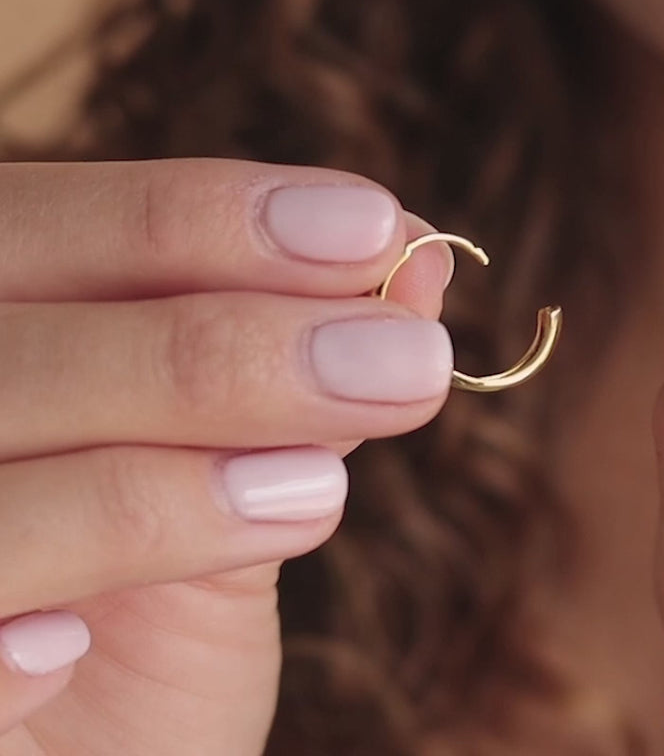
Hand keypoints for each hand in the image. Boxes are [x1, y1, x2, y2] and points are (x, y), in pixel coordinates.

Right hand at [0, 159, 453, 754]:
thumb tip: (418, 260)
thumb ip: (302, 384)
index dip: (200, 216)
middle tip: (405, 358)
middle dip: (217, 344)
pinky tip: (68, 651)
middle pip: (10, 341)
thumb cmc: (146, 636)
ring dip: (153, 486)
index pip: (46, 228)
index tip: (377, 227)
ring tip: (318, 493)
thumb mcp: (237, 494)